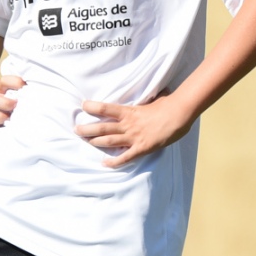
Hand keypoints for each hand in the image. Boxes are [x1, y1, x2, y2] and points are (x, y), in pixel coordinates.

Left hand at [76, 90, 197, 167]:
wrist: (179, 114)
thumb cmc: (168, 104)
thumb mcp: (153, 99)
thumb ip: (145, 99)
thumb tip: (150, 93)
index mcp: (129, 111)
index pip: (106, 108)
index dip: (92, 107)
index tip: (83, 105)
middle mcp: (128, 125)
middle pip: (102, 127)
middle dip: (87, 130)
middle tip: (76, 130)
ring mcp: (134, 137)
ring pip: (110, 141)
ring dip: (96, 142)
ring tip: (86, 142)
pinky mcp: (142, 148)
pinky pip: (125, 157)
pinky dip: (114, 161)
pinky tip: (105, 163)